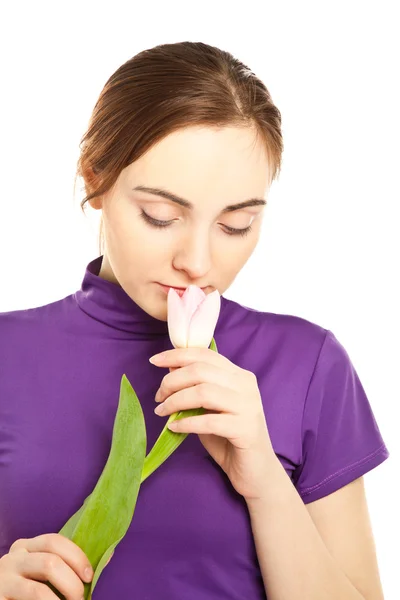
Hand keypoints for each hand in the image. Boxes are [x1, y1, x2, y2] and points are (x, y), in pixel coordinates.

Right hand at [0, 533, 102, 598]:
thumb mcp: (43, 570)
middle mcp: (12, 558)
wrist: (4, 598)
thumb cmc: (27, 588)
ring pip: (39, 590)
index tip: (90, 576)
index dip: (77, 557)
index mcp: (26, 546)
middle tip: (80, 599)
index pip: (55, 541)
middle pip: (50, 562)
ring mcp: (2, 580)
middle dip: (72, 583)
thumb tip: (108, 558)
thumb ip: (67, 563)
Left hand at [151, 347, 275, 500]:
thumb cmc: (228, 438)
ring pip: (203, 392)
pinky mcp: (246, 429)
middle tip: (158, 396)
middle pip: (201, 371)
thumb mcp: (208, 408)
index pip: (205, 354)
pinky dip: (186, 423)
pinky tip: (173, 428)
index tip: (155, 361)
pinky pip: (208, 421)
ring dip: (176, 401)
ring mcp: (248, 407)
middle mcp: (246, 386)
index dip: (177, 355)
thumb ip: (194, 388)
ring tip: (162, 411)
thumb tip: (170, 368)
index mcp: (239, 375)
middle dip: (172, 381)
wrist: (256, 471)